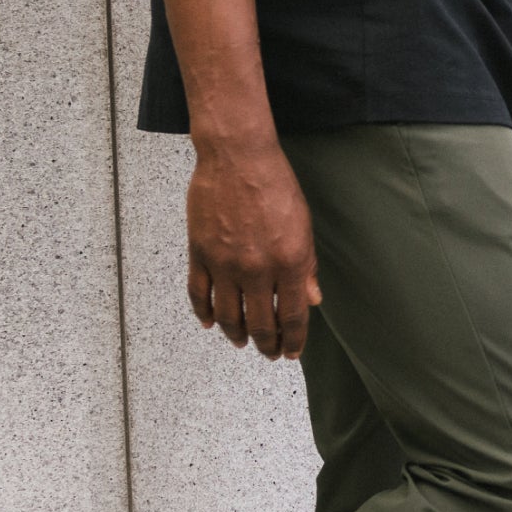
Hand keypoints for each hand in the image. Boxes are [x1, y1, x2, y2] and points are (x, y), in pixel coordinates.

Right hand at [185, 137, 320, 359]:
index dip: (293, 339)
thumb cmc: (276, 185)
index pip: (292, 315)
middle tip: (269, 353)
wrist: (238, 158)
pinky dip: (203, 312)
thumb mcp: (304, 225)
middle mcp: (257, 268)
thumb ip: (307, 266)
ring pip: (227, 315)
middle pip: (260, 322)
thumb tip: (311, 299)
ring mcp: (225, 263)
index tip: (292, 351)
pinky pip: (199, 293)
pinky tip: (209, 322)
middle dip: (266, 344)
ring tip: (242, 341)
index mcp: (289, 262)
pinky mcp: (200, 253)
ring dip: (236, 334)